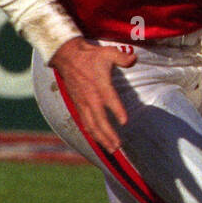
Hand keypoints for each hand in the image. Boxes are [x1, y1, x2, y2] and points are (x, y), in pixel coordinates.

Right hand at [49, 37, 136, 152]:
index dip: (117, 110)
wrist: (67, 56)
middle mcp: (90, 98)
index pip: (110, 100)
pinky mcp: (78, 105)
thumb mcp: (108, 53)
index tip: (125, 121)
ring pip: (91, 125)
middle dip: (108, 134)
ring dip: (101, 138)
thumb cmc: (90, 56)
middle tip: (118, 146)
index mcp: (100, 85)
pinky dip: (91, 132)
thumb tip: (134, 58)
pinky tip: (99, 140)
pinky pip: (84, 122)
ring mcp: (82, 103)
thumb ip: (122, 58)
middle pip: (99, 120)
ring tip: (112, 149)